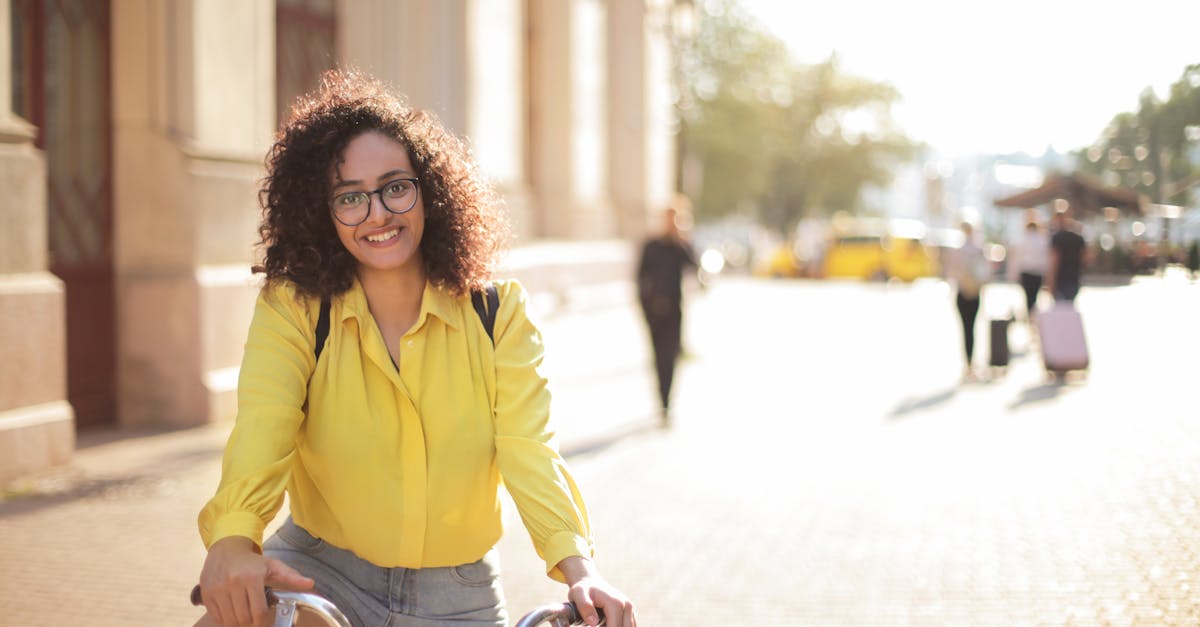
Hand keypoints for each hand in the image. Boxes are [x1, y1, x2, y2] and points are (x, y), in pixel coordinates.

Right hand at [198, 536, 313, 625]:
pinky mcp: (206, 593)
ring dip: (238, 622)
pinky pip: (216, 616)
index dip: (263, 620)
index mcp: (252, 577)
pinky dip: (225, 618)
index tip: (264, 618)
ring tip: (244, 613)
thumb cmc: (252, 561)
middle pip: (243, 618)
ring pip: (229, 620)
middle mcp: (232, 583)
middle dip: (251, 622)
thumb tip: (310, 583)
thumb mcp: (273, 566)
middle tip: (255, 616)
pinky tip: (232, 610)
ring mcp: (217, 589)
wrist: (226, 549)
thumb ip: (291, 577)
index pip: (258, 612)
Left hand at [557, 556, 636, 626]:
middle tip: (598, 625)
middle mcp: (627, 606)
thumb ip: (584, 606)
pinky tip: (606, 624)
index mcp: (616, 603)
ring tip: (601, 624)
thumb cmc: (583, 590)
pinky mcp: (631, 613)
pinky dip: (620, 626)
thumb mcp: (578, 594)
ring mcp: (630, 610)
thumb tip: (593, 622)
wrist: (590, 583)